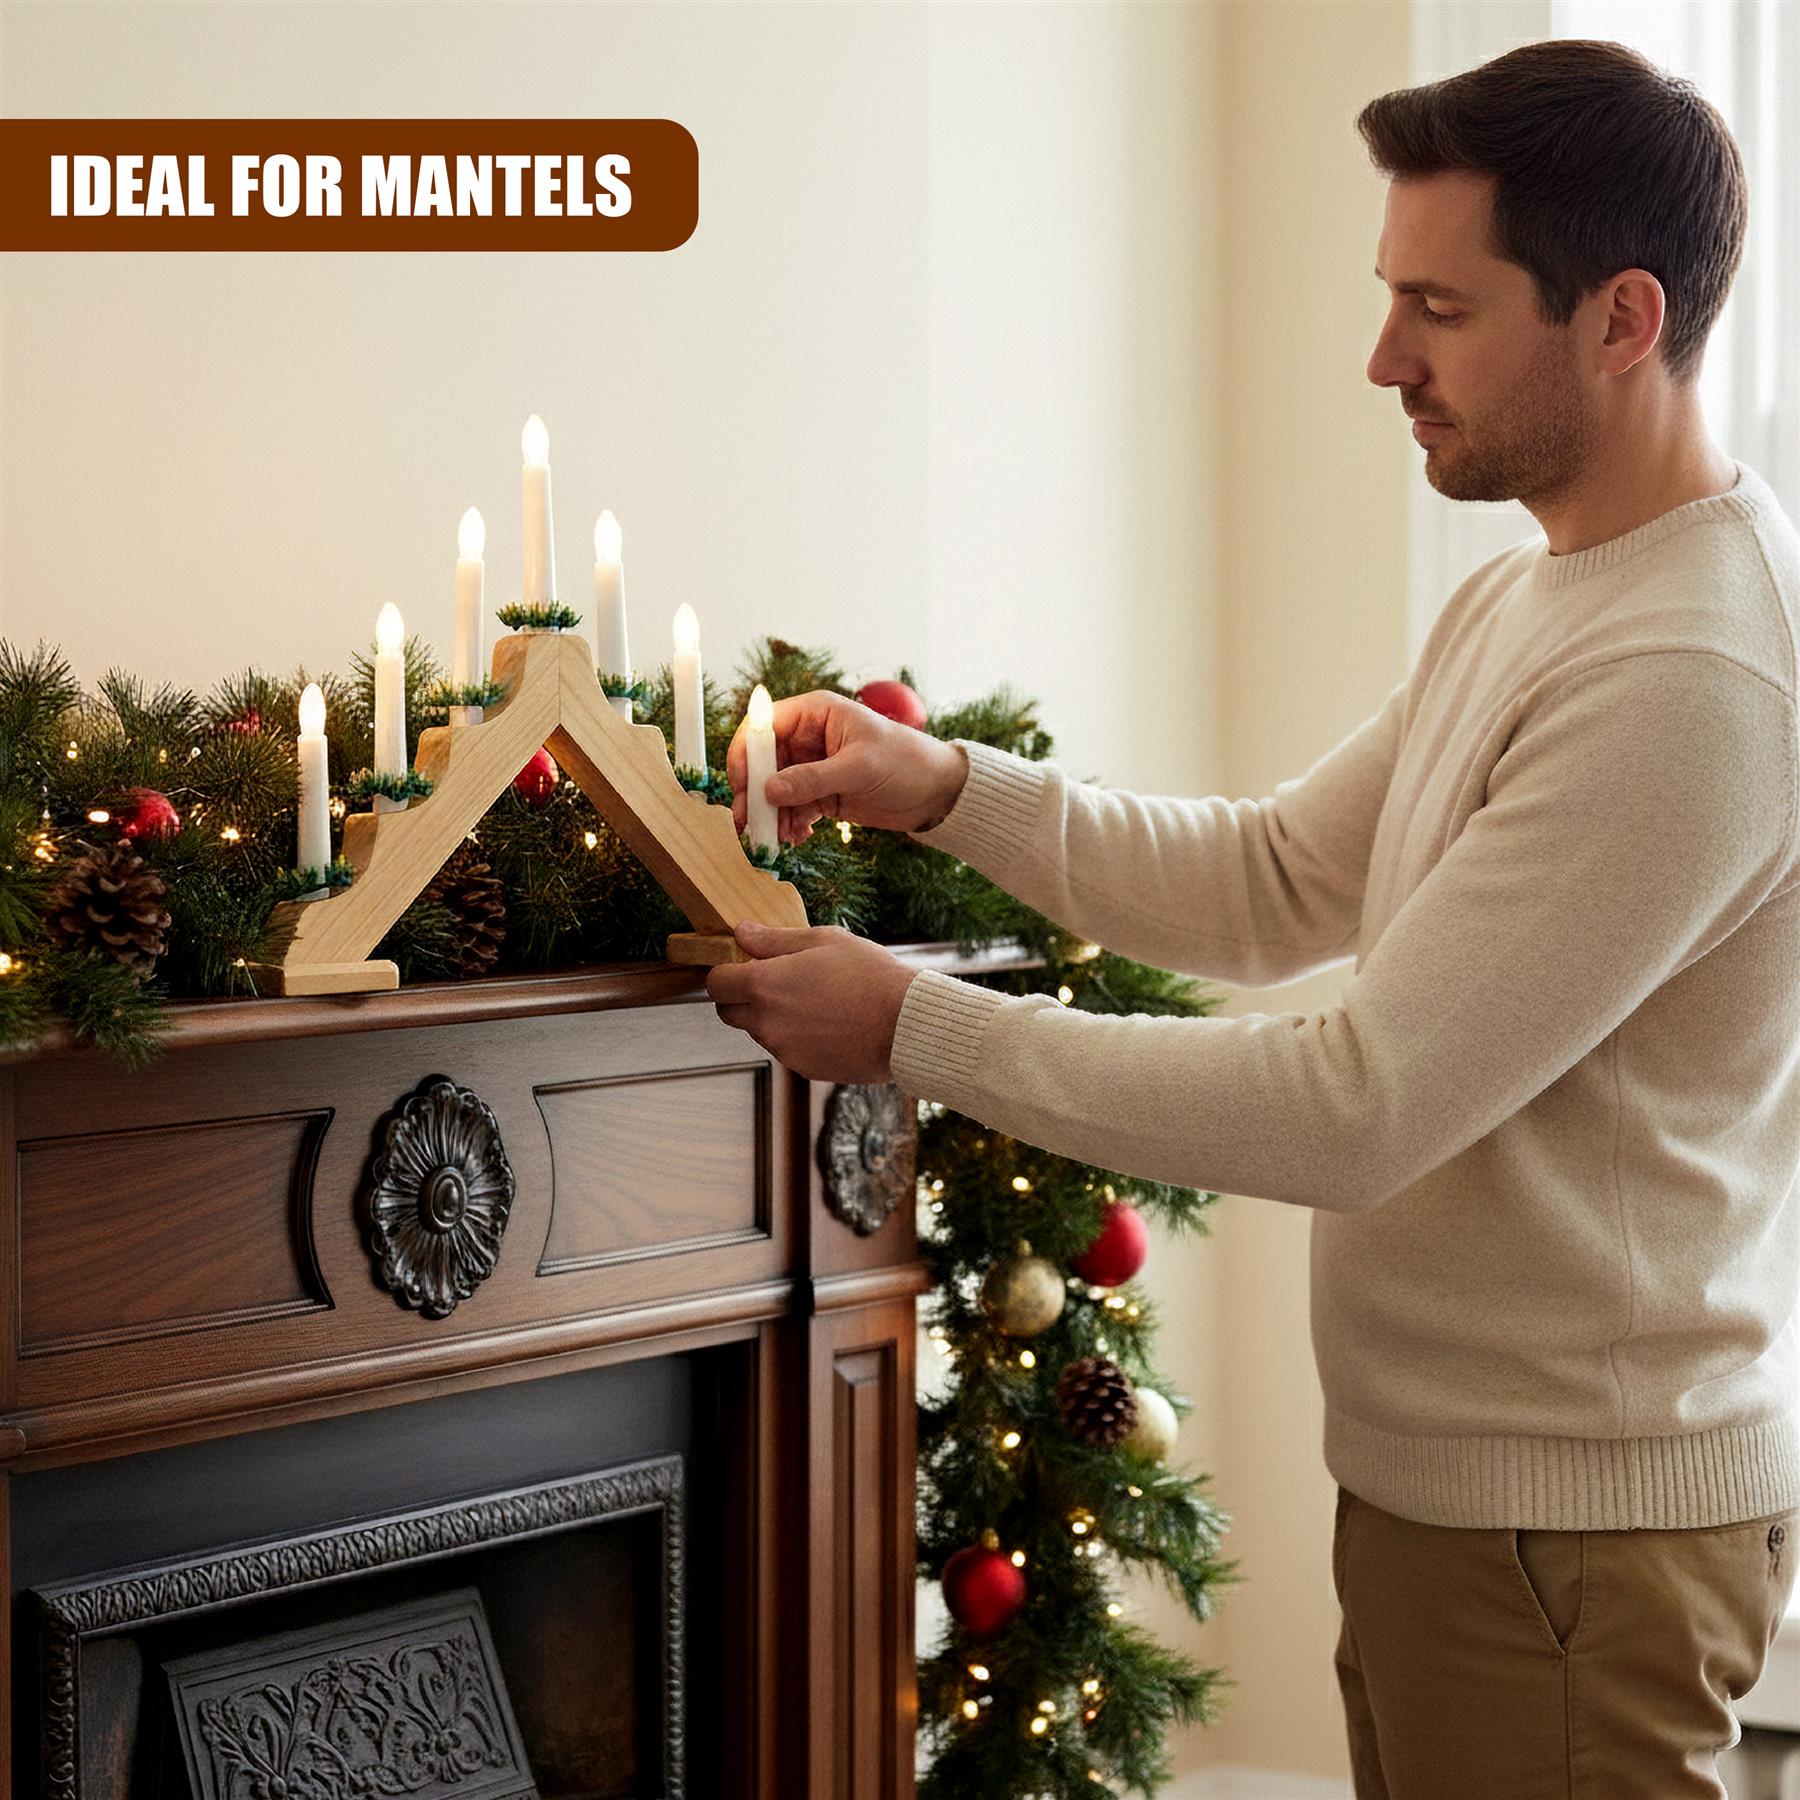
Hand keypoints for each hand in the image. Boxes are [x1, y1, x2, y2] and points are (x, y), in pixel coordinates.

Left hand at [705, 919, 918, 1081]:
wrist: (905, 1024)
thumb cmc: (870, 976)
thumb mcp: (823, 941)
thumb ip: (774, 939)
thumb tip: (741, 932)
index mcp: (764, 984)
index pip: (716, 983)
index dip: (726, 973)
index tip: (743, 966)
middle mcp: (765, 1021)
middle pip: (728, 1012)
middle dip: (741, 997)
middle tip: (775, 982)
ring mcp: (783, 1049)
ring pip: (758, 1031)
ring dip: (770, 1017)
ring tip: (813, 1000)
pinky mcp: (802, 1068)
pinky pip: (785, 1049)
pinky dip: (795, 1037)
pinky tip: (827, 1022)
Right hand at [725, 689, 968, 845]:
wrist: (938, 792)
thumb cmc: (906, 761)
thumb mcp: (859, 768)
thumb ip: (812, 779)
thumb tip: (769, 790)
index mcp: (816, 713)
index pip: (764, 725)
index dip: (747, 752)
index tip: (742, 782)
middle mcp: (809, 738)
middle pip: (763, 762)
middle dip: (754, 792)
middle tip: (749, 822)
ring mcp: (813, 767)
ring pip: (775, 790)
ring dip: (771, 814)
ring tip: (777, 838)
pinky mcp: (822, 794)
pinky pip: (793, 809)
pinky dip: (789, 825)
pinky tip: (797, 839)